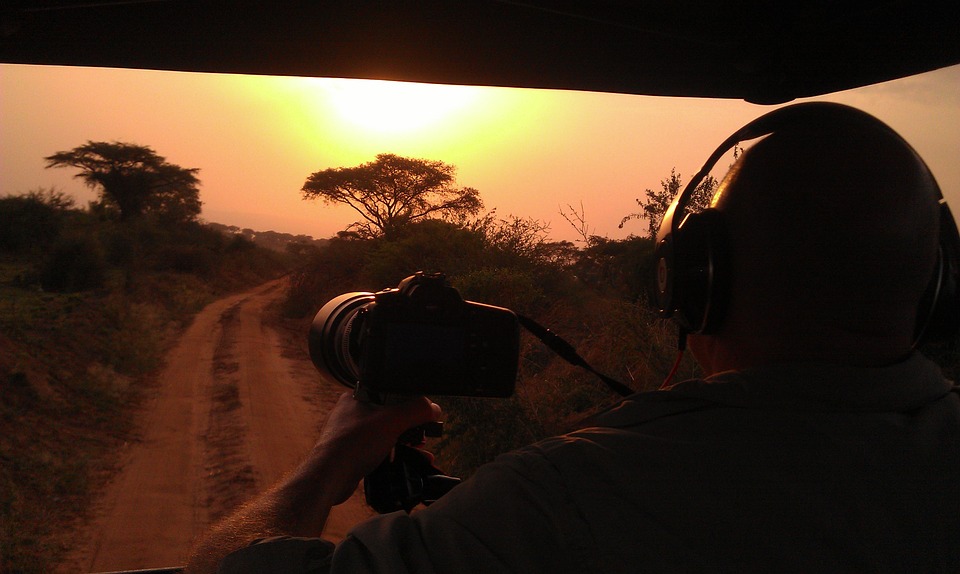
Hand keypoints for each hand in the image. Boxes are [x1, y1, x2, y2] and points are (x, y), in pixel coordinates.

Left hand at [297, 392, 441, 505]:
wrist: (329, 476)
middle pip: (389, 413)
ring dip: (404, 441)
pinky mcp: (351, 451)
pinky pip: (377, 448)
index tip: (424, 414)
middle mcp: (351, 412)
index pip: (389, 392)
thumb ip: (416, 411)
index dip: (410, 402)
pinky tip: (404, 461)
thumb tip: (434, 408)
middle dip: (410, 426)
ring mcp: (350, 433)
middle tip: (424, 436)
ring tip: (421, 452)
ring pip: (384, 432)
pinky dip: (392, 453)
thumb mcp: (392, 421)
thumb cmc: (355, 443)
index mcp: (356, 396)